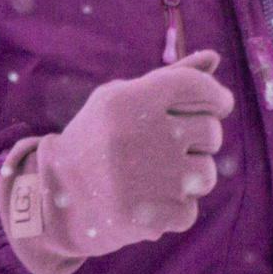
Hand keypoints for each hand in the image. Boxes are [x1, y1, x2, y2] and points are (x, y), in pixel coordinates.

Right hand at [1, 51, 231, 273]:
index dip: (216, 96)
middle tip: (171, 148)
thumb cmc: (94, 141)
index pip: (197, 86)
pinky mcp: (153, 216)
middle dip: (199, 140)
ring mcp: (151, 178)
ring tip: (156, 178)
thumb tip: (214, 57)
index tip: (219, 105)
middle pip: (211, 131)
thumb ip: (170, 78)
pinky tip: (146, 203)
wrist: (54, 198)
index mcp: (130, 100)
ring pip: (207, 174)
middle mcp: (144, 134)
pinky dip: (173, 211)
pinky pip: (190, 210)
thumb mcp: (119, 100)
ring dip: (189, 178)